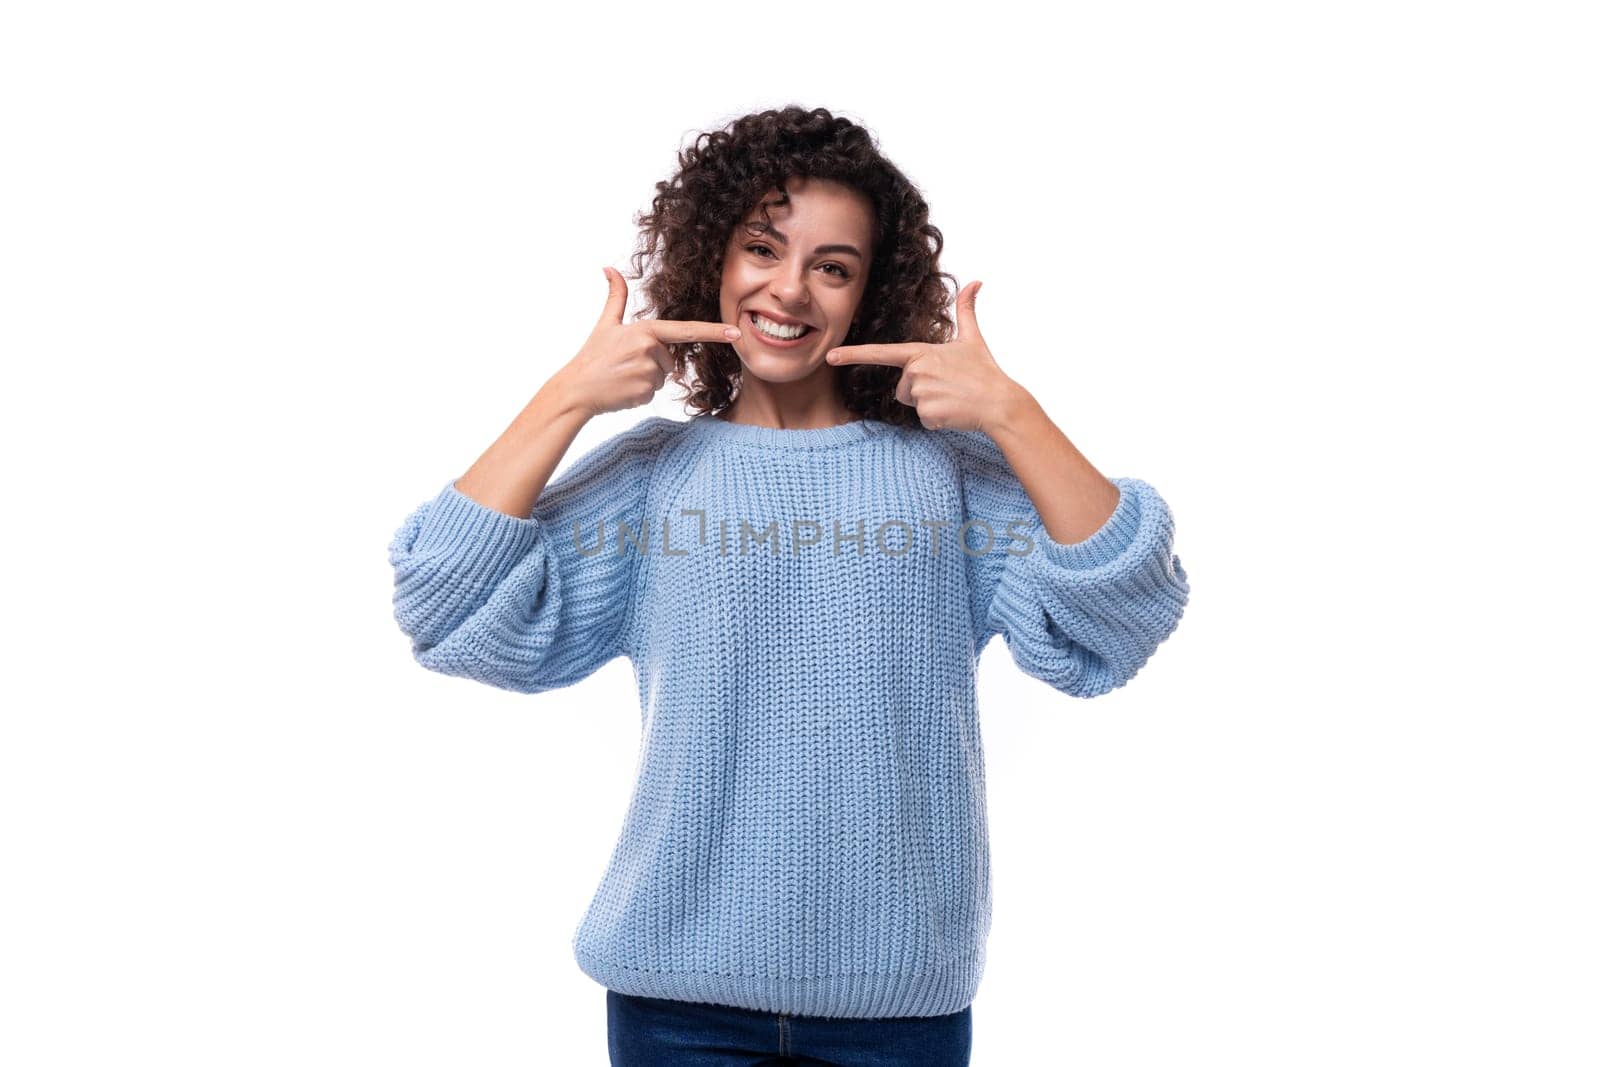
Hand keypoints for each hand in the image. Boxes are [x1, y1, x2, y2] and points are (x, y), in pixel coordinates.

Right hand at [555, 267, 741, 417]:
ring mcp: (650, 373)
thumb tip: (609, 268)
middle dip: (652, 364)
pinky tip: (623, 389)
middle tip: (625, 364)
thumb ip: (615, 297)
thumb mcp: (606, 324)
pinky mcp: (647, 393)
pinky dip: (641, 393)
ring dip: (646, 379)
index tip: (736, 333)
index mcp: (646, 330)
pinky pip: (654, 393)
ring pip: (663, 377)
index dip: (714, 332)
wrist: (576, 389)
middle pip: (670, 360)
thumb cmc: (592, 356)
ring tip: (623, 376)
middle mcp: (651, 350)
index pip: (687, 331)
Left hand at [824, 281, 1021, 432]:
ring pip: (911, 403)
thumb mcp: (973, 339)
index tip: (831, 356)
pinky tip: (953, 411)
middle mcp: (916, 371)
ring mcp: (921, 394)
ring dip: (929, 404)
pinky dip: (937, 419)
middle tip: (947, 386)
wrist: (1000, 402)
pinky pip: (922, 419)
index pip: (881, 353)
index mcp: (921, 352)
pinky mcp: (927, 414)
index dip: (854, 354)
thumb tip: (976, 281)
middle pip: (901, 387)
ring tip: (951, 397)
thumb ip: (967, 310)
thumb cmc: (984, 371)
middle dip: (921, 390)